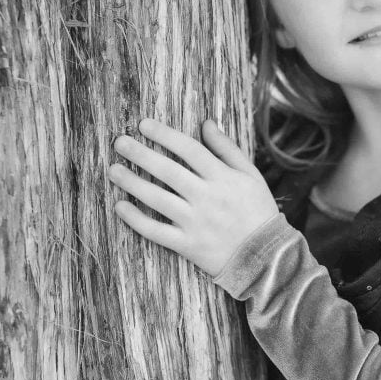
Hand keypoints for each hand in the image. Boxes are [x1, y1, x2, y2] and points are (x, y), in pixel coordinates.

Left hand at [108, 118, 278, 276]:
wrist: (266, 256)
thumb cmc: (258, 210)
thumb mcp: (251, 175)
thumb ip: (227, 148)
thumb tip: (206, 123)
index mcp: (223, 178)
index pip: (189, 149)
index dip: (165, 135)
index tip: (143, 124)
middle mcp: (207, 197)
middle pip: (168, 171)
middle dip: (141, 154)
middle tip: (120, 142)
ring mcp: (195, 223)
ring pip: (158, 199)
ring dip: (132, 183)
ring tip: (113, 170)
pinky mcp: (188, 245)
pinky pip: (156, 231)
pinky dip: (136, 219)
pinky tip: (120, 206)